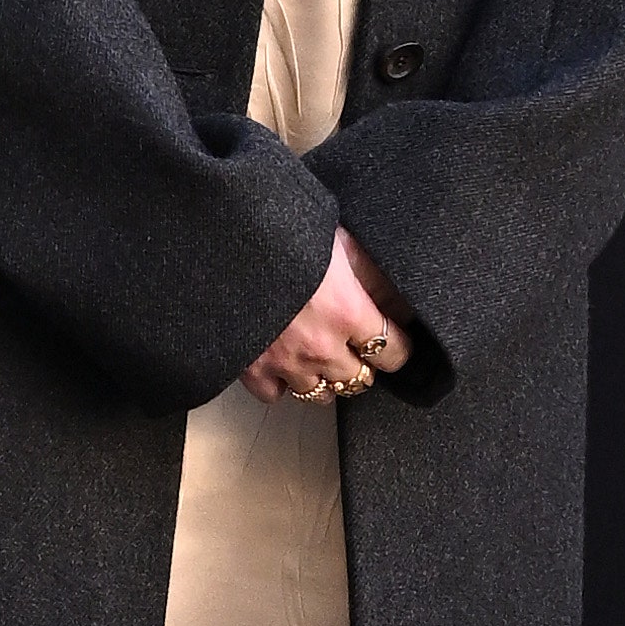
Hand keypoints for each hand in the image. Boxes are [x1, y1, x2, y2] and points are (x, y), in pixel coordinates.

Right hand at [240, 226, 413, 404]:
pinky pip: (275, 395)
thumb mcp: (336, 238)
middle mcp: (322, 345)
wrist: (220, 237)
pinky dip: (279, 382)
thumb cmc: (278, 230)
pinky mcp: (250, 367)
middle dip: (358, 360)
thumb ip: (372, 272)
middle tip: (349, 341)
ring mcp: (285, 361)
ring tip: (316, 352)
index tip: (393, 338)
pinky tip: (280, 360)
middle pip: (360, 378)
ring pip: (321, 394)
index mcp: (347, 312)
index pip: (394, 353)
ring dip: (323, 375)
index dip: (397, 345)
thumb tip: (403, 301)